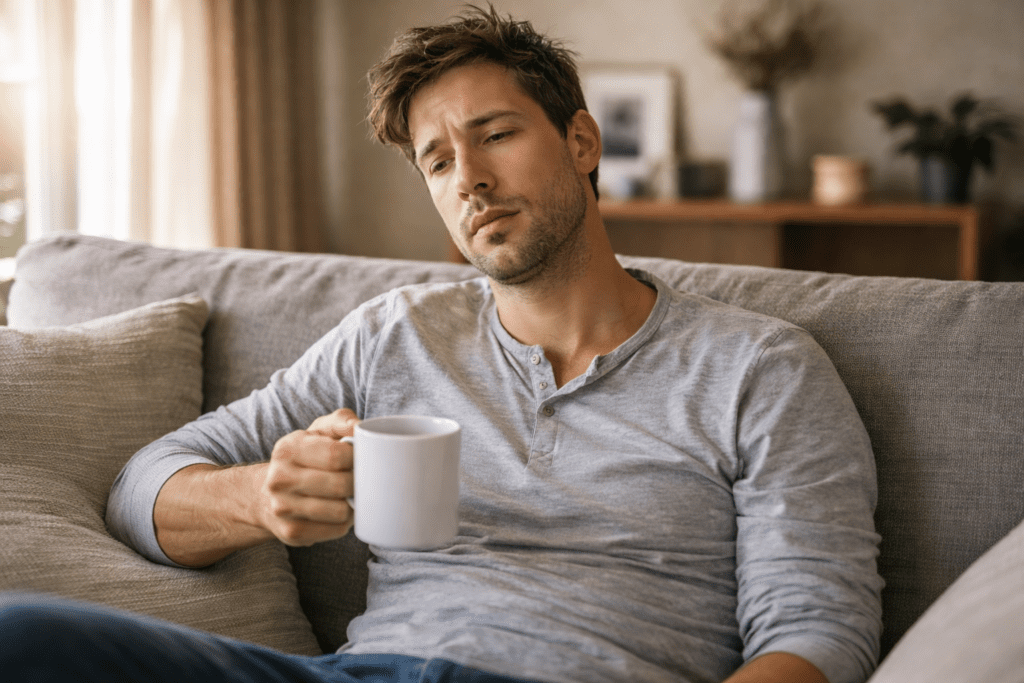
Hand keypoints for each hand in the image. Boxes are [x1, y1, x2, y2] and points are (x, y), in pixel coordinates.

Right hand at [261, 408, 358, 546]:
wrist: (267, 494)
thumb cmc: (305, 458)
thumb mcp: (318, 431)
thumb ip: (341, 421)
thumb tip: (359, 426)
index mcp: (288, 448)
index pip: (337, 455)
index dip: (358, 458)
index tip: (361, 459)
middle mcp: (280, 478)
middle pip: (340, 485)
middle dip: (358, 482)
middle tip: (360, 479)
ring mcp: (282, 507)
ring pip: (340, 511)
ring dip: (353, 504)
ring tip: (350, 495)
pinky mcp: (291, 532)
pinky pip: (335, 530)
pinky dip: (344, 522)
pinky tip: (338, 511)